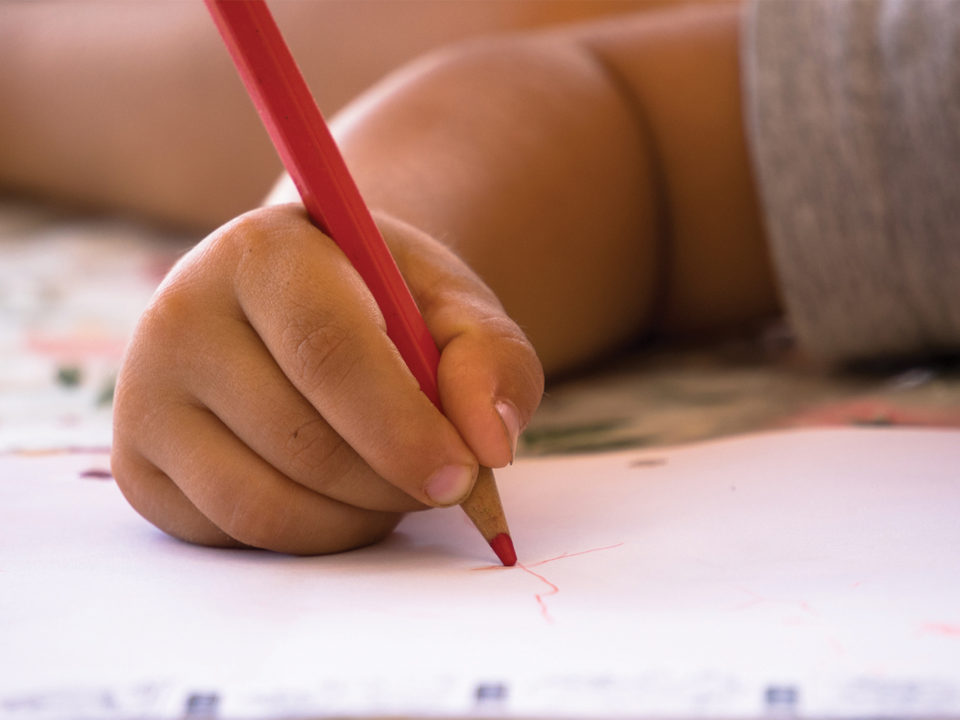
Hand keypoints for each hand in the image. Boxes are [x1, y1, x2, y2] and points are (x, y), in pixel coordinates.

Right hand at [111, 204, 542, 553]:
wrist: (312, 309)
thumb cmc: (389, 306)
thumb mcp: (454, 307)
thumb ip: (490, 358)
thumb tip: (487, 442)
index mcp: (260, 252)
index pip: (327, 351)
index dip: (402, 426)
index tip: (464, 474)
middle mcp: (180, 316)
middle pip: (300, 440)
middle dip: (392, 483)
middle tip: (445, 480)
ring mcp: (145, 397)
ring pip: (264, 505)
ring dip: (357, 518)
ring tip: (395, 481)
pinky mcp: (137, 466)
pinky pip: (236, 536)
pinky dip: (312, 536)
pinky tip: (339, 494)